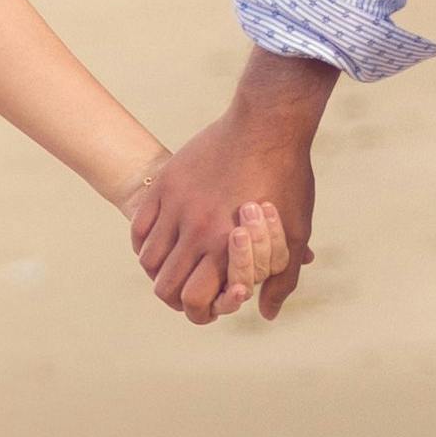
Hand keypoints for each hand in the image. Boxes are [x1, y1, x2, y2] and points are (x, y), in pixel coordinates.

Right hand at [112, 161, 287, 321]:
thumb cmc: (287, 179)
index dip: (199, 312)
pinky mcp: (166, 184)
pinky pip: (139, 226)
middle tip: (189, 291)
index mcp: (228, 246)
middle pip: (164, 287)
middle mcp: (196, 230)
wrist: (267, 124)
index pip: (193, 300)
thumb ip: (282, 278)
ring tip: (176, 266)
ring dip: (160, 271)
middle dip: (176, 298)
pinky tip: (162, 243)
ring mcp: (177, 205)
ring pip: (148, 259)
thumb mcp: (296, 233)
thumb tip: (265, 313)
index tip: (207, 307)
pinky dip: (145, 243)